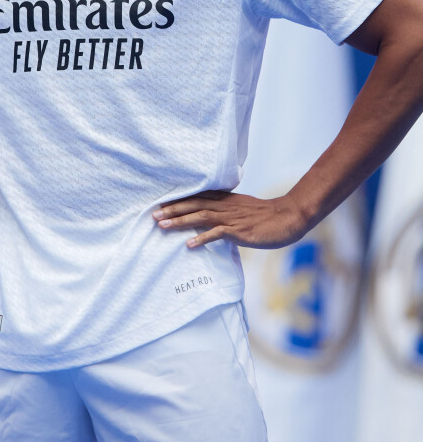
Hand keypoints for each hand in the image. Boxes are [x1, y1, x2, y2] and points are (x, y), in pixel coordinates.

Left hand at [152, 190, 306, 249]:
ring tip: (162, 226)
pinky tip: (188, 244)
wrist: (288, 217)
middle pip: (194, 204)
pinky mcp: (239, 231)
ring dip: (180, 221)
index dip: (178, 200)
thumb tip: (213, 219)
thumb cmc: (266, 216)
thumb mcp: (243, 209)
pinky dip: (201, 238)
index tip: (160, 203)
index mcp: (226, 200)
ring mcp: (231, 218)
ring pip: (200, 216)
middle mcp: (225, 206)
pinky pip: (217, 233)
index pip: (197, 197)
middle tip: (153, 214)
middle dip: (172, 209)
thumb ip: (227, 211)